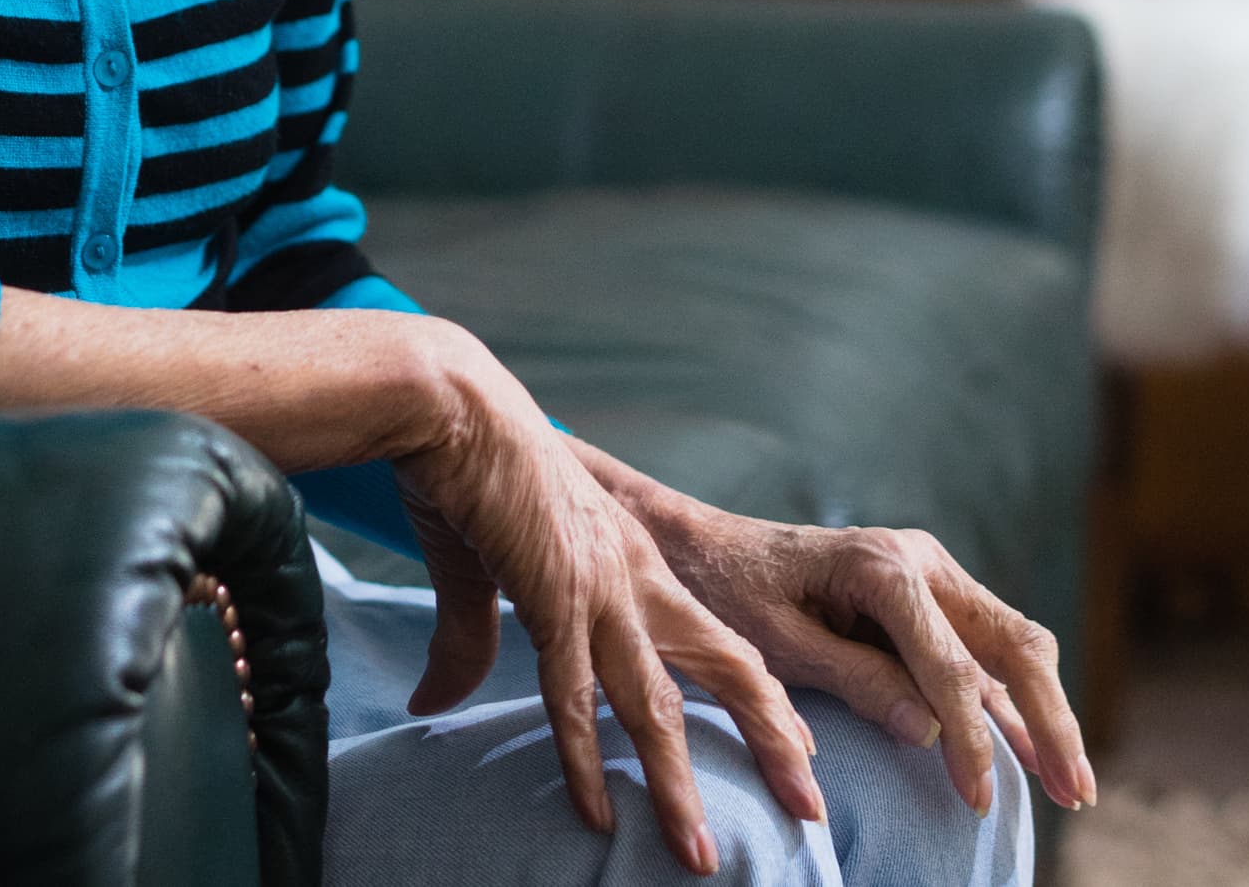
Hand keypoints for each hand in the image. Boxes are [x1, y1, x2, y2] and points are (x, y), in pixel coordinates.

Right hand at [388, 325, 821, 872]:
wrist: (451, 406)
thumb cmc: (473, 474)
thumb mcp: (487, 569)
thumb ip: (474, 640)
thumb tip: (435, 702)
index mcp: (637, 564)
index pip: (720, 641)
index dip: (761, 699)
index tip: (800, 749)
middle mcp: (638, 579)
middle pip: (730, 671)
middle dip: (775, 743)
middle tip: (812, 810)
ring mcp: (602, 589)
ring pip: (659, 703)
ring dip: (681, 785)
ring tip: (702, 857)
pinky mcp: (553, 595)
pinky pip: (575, 697)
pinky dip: (586, 762)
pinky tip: (597, 816)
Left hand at [582, 444, 1095, 817]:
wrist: (700, 546)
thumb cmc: (727, 594)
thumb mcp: (775, 644)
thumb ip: (853, 681)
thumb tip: (927, 731)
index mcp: (882, 566)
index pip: (950, 666)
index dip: (970, 739)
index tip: (978, 799)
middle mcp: (921, 560)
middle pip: (1013, 642)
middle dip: (1051, 720)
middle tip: (1074, 792)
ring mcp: (932, 573)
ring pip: (1015, 642)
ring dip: (1047, 712)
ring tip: (1072, 785)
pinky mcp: (930, 595)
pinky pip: (989, 647)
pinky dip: (1018, 698)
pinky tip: (1037, 749)